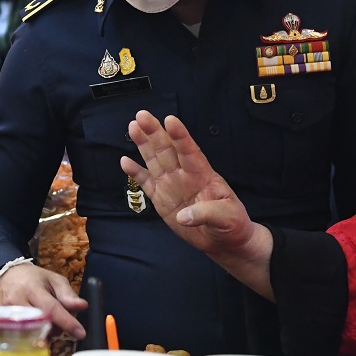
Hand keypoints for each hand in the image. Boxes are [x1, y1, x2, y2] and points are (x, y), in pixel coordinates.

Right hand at [0, 262, 87, 338]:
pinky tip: (36, 328)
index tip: (81, 332)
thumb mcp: (53, 279)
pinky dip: (34, 337)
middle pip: (41, 325)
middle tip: (61, 321)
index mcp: (31, 289)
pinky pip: (21, 338)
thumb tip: (82, 306)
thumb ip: (68, 294)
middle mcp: (16, 302)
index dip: (67, 322)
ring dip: (45, 333)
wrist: (5, 277)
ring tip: (47, 322)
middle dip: (56, 328)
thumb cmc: (33, 279)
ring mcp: (5, 315)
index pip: (51, 309)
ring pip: (31, 334)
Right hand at [121, 111, 262, 259]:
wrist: (222, 239)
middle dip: (154, 132)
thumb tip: (184, 217)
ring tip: (133, 126)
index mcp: (202, 174)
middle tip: (142, 115)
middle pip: (167, 150)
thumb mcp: (228, 218)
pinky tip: (124, 161)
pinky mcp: (161, 198)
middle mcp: (184, 174)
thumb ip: (208, 214)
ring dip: (143, 144)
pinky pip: (146, 182)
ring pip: (154, 160)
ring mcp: (171, 184)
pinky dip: (135, 172)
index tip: (170, 120)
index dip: (180, 136)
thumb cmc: (231, 223)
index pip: (189, 151)